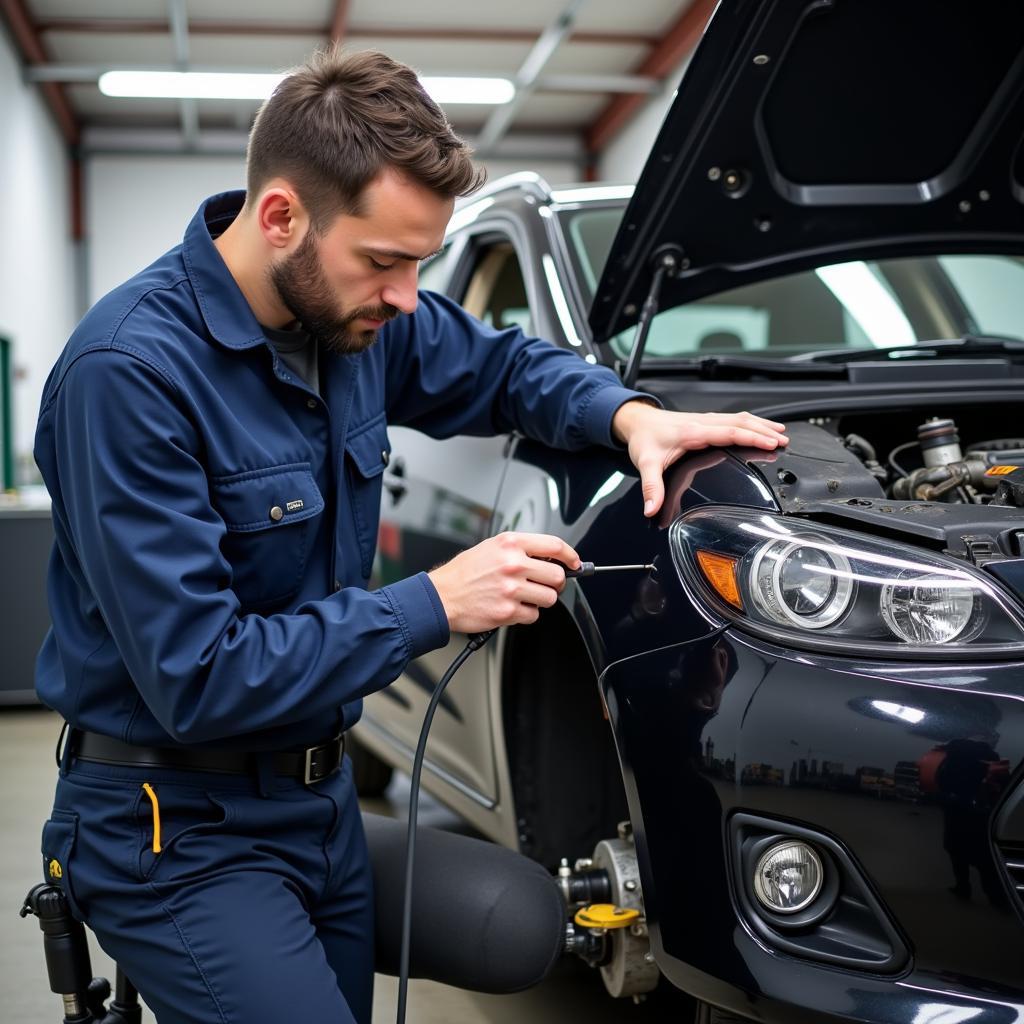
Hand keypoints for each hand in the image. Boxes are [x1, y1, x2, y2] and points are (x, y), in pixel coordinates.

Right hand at [428, 532, 580, 633]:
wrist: (441, 596)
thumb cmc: (463, 573)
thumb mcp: (490, 548)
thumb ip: (519, 549)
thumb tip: (547, 558)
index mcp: (510, 544)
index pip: (555, 546)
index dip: (570, 556)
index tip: (574, 563)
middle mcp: (513, 564)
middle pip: (557, 576)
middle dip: (555, 584)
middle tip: (545, 586)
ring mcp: (511, 589)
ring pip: (549, 598)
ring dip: (541, 600)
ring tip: (524, 597)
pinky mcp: (508, 611)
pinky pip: (533, 615)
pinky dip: (526, 614)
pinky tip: (512, 607)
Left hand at [612, 401, 788, 517]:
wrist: (637, 421)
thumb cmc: (644, 439)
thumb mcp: (646, 464)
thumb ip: (651, 488)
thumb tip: (652, 508)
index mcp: (693, 433)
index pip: (729, 432)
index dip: (751, 437)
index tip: (770, 443)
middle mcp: (702, 423)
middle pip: (740, 424)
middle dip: (763, 432)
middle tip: (784, 441)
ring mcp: (706, 421)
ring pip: (739, 419)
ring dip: (760, 425)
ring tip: (781, 434)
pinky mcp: (706, 422)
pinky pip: (733, 419)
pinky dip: (750, 423)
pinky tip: (761, 427)